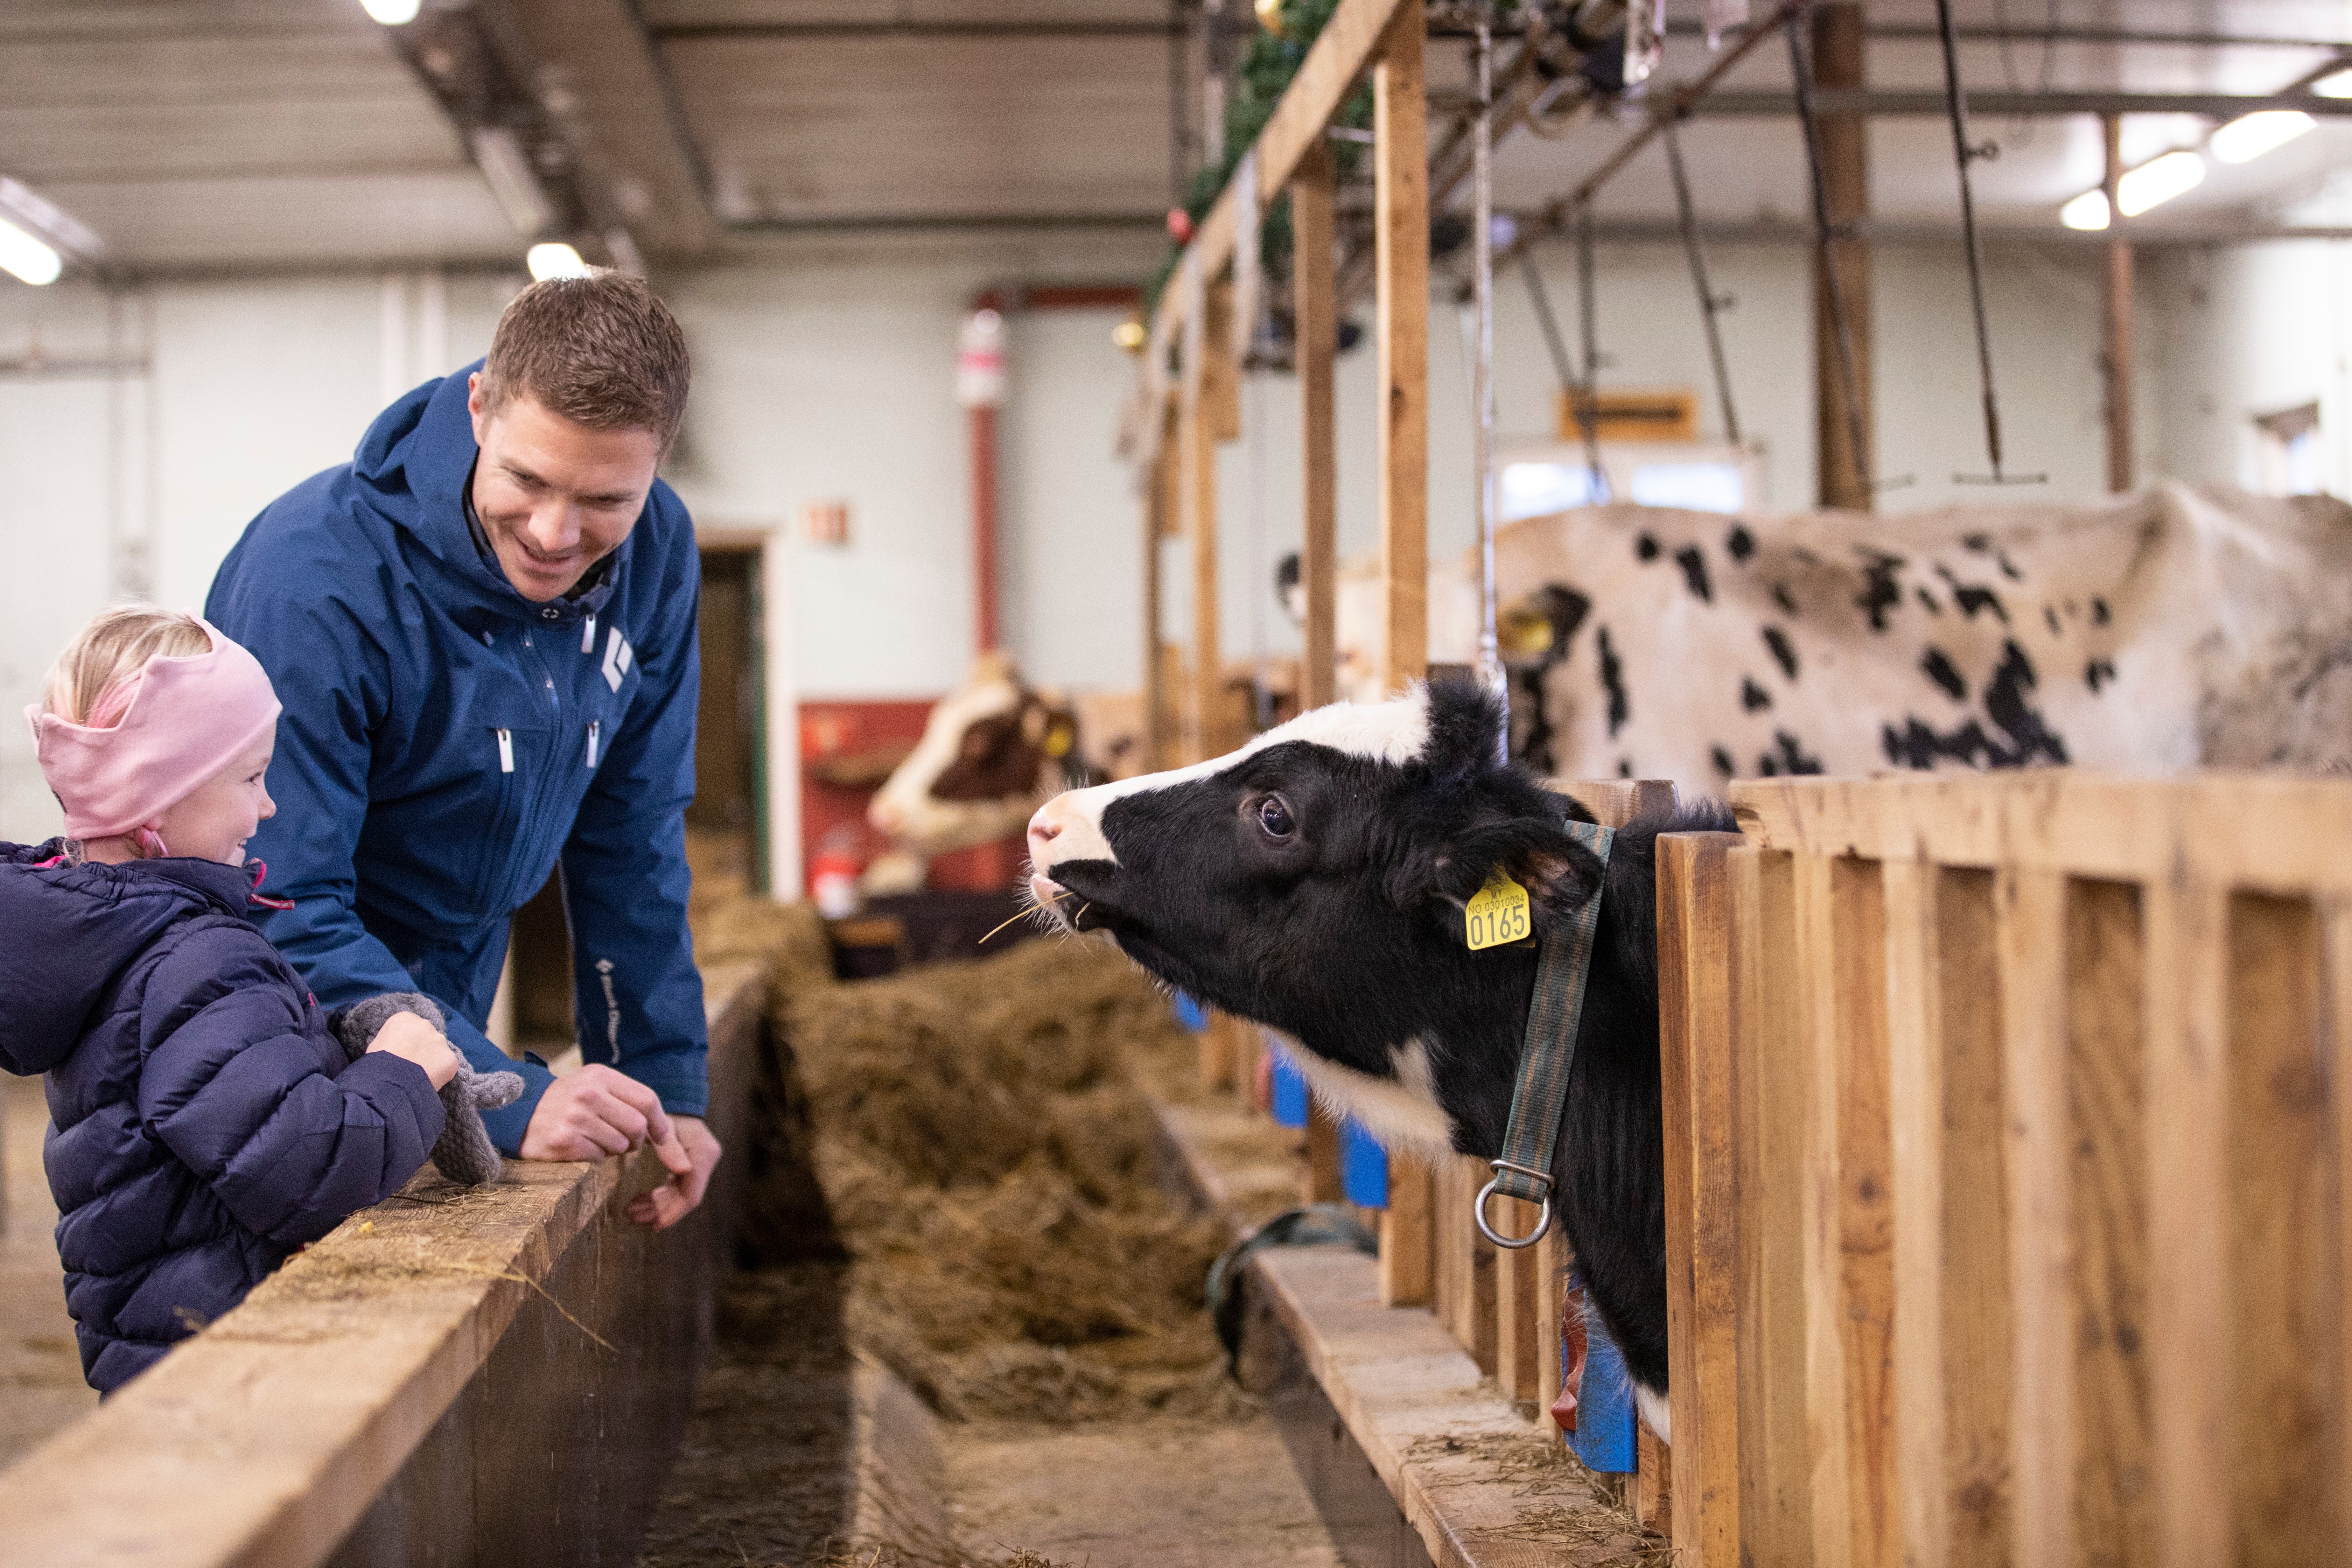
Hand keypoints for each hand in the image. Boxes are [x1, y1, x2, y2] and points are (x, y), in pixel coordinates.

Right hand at [365, 1011, 459, 1089]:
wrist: (390, 1080)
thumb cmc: (377, 1063)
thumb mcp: (377, 1043)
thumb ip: (393, 1039)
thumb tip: (398, 1047)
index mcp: (405, 1018)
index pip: (410, 1028)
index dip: (407, 1042)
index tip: (402, 1054)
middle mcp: (425, 1025)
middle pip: (427, 1037)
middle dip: (422, 1049)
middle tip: (412, 1066)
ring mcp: (440, 1040)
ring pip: (439, 1051)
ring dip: (433, 1061)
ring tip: (418, 1075)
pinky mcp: (450, 1057)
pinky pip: (447, 1066)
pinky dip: (441, 1074)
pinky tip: (428, 1081)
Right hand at [518, 1063, 673, 1161]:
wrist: (519, 1114)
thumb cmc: (566, 1103)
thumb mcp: (595, 1087)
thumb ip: (628, 1101)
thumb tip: (665, 1131)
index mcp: (600, 1075)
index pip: (647, 1099)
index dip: (660, 1123)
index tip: (662, 1137)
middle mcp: (589, 1093)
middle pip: (638, 1126)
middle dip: (636, 1140)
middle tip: (623, 1142)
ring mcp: (575, 1118)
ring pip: (620, 1145)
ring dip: (613, 1149)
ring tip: (595, 1140)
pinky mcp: (564, 1141)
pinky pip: (599, 1157)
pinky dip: (595, 1157)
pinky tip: (580, 1146)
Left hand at [626, 1115, 720, 1230]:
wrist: (668, 1097)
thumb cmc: (661, 1111)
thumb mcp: (662, 1128)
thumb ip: (670, 1149)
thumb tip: (684, 1172)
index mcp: (703, 1154)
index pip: (691, 1194)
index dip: (672, 1212)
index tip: (653, 1226)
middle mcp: (705, 1161)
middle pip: (684, 1197)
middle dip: (659, 1210)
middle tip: (632, 1217)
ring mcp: (698, 1163)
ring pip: (678, 1194)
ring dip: (655, 1205)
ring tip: (631, 1212)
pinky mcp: (689, 1164)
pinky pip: (675, 1186)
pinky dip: (658, 1195)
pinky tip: (639, 1199)